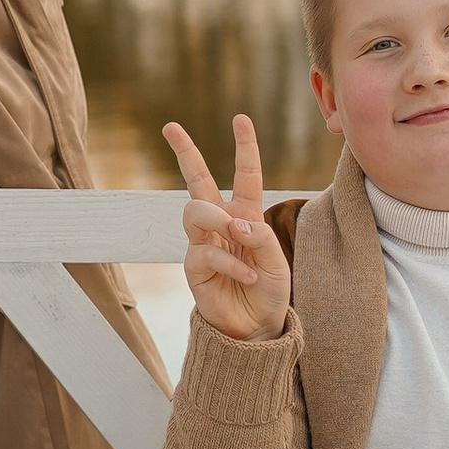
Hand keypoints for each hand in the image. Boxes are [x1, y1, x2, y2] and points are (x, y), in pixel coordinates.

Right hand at [164, 112, 291, 342]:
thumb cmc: (269, 292)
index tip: (240, 118)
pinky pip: (206, 254)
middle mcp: (222, 225)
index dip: (244, 146)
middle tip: (170, 127)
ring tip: (238, 234)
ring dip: (217, 218)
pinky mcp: (195, 269)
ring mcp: (204, 245)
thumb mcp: (278, 261)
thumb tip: (234, 221)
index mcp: (246, 215)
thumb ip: (261, 236)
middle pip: (197, 181)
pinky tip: (249, 275)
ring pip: (195, 212)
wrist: (256, 329)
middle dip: (184, 152)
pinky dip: (232, 263)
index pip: (245, 175)